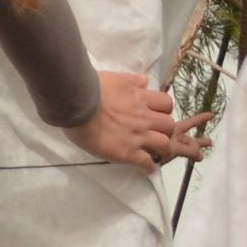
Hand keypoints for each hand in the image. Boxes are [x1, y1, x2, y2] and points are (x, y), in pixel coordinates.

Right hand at [65, 68, 209, 168]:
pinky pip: (146, 163)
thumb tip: (146, 80)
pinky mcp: (128, 153)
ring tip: (158, 154)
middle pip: (169, 126)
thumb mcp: (115, 77)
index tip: (157, 115)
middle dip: (166, 130)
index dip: (164, 110)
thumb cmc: (91, 89)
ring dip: (163, 150)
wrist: (77, 104)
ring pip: (164, 145)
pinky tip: (147, 168)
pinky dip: (149, 167)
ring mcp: (138, 136)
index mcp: (141, 99)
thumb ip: (132, 80)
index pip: (166, 104)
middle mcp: (144, 118)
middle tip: (157, 134)